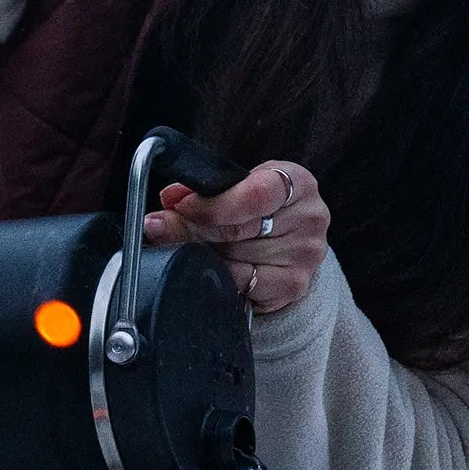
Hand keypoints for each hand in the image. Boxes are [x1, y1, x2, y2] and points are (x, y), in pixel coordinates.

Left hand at [144, 159, 328, 315]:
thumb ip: (208, 190)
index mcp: (299, 183)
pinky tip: (209, 267)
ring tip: (186, 246)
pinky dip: (218, 276)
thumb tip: (171, 198)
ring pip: (234, 259)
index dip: (212, 204)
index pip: (256, 194)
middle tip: (159, 228)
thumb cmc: (263, 209)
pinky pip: (241, 284)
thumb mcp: (242, 186)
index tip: (179, 206)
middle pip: (238, 230)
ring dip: (201, 254)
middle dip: (191, 228)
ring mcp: (305, 255)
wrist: (293, 242)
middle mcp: (310, 218)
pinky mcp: (294, 285)